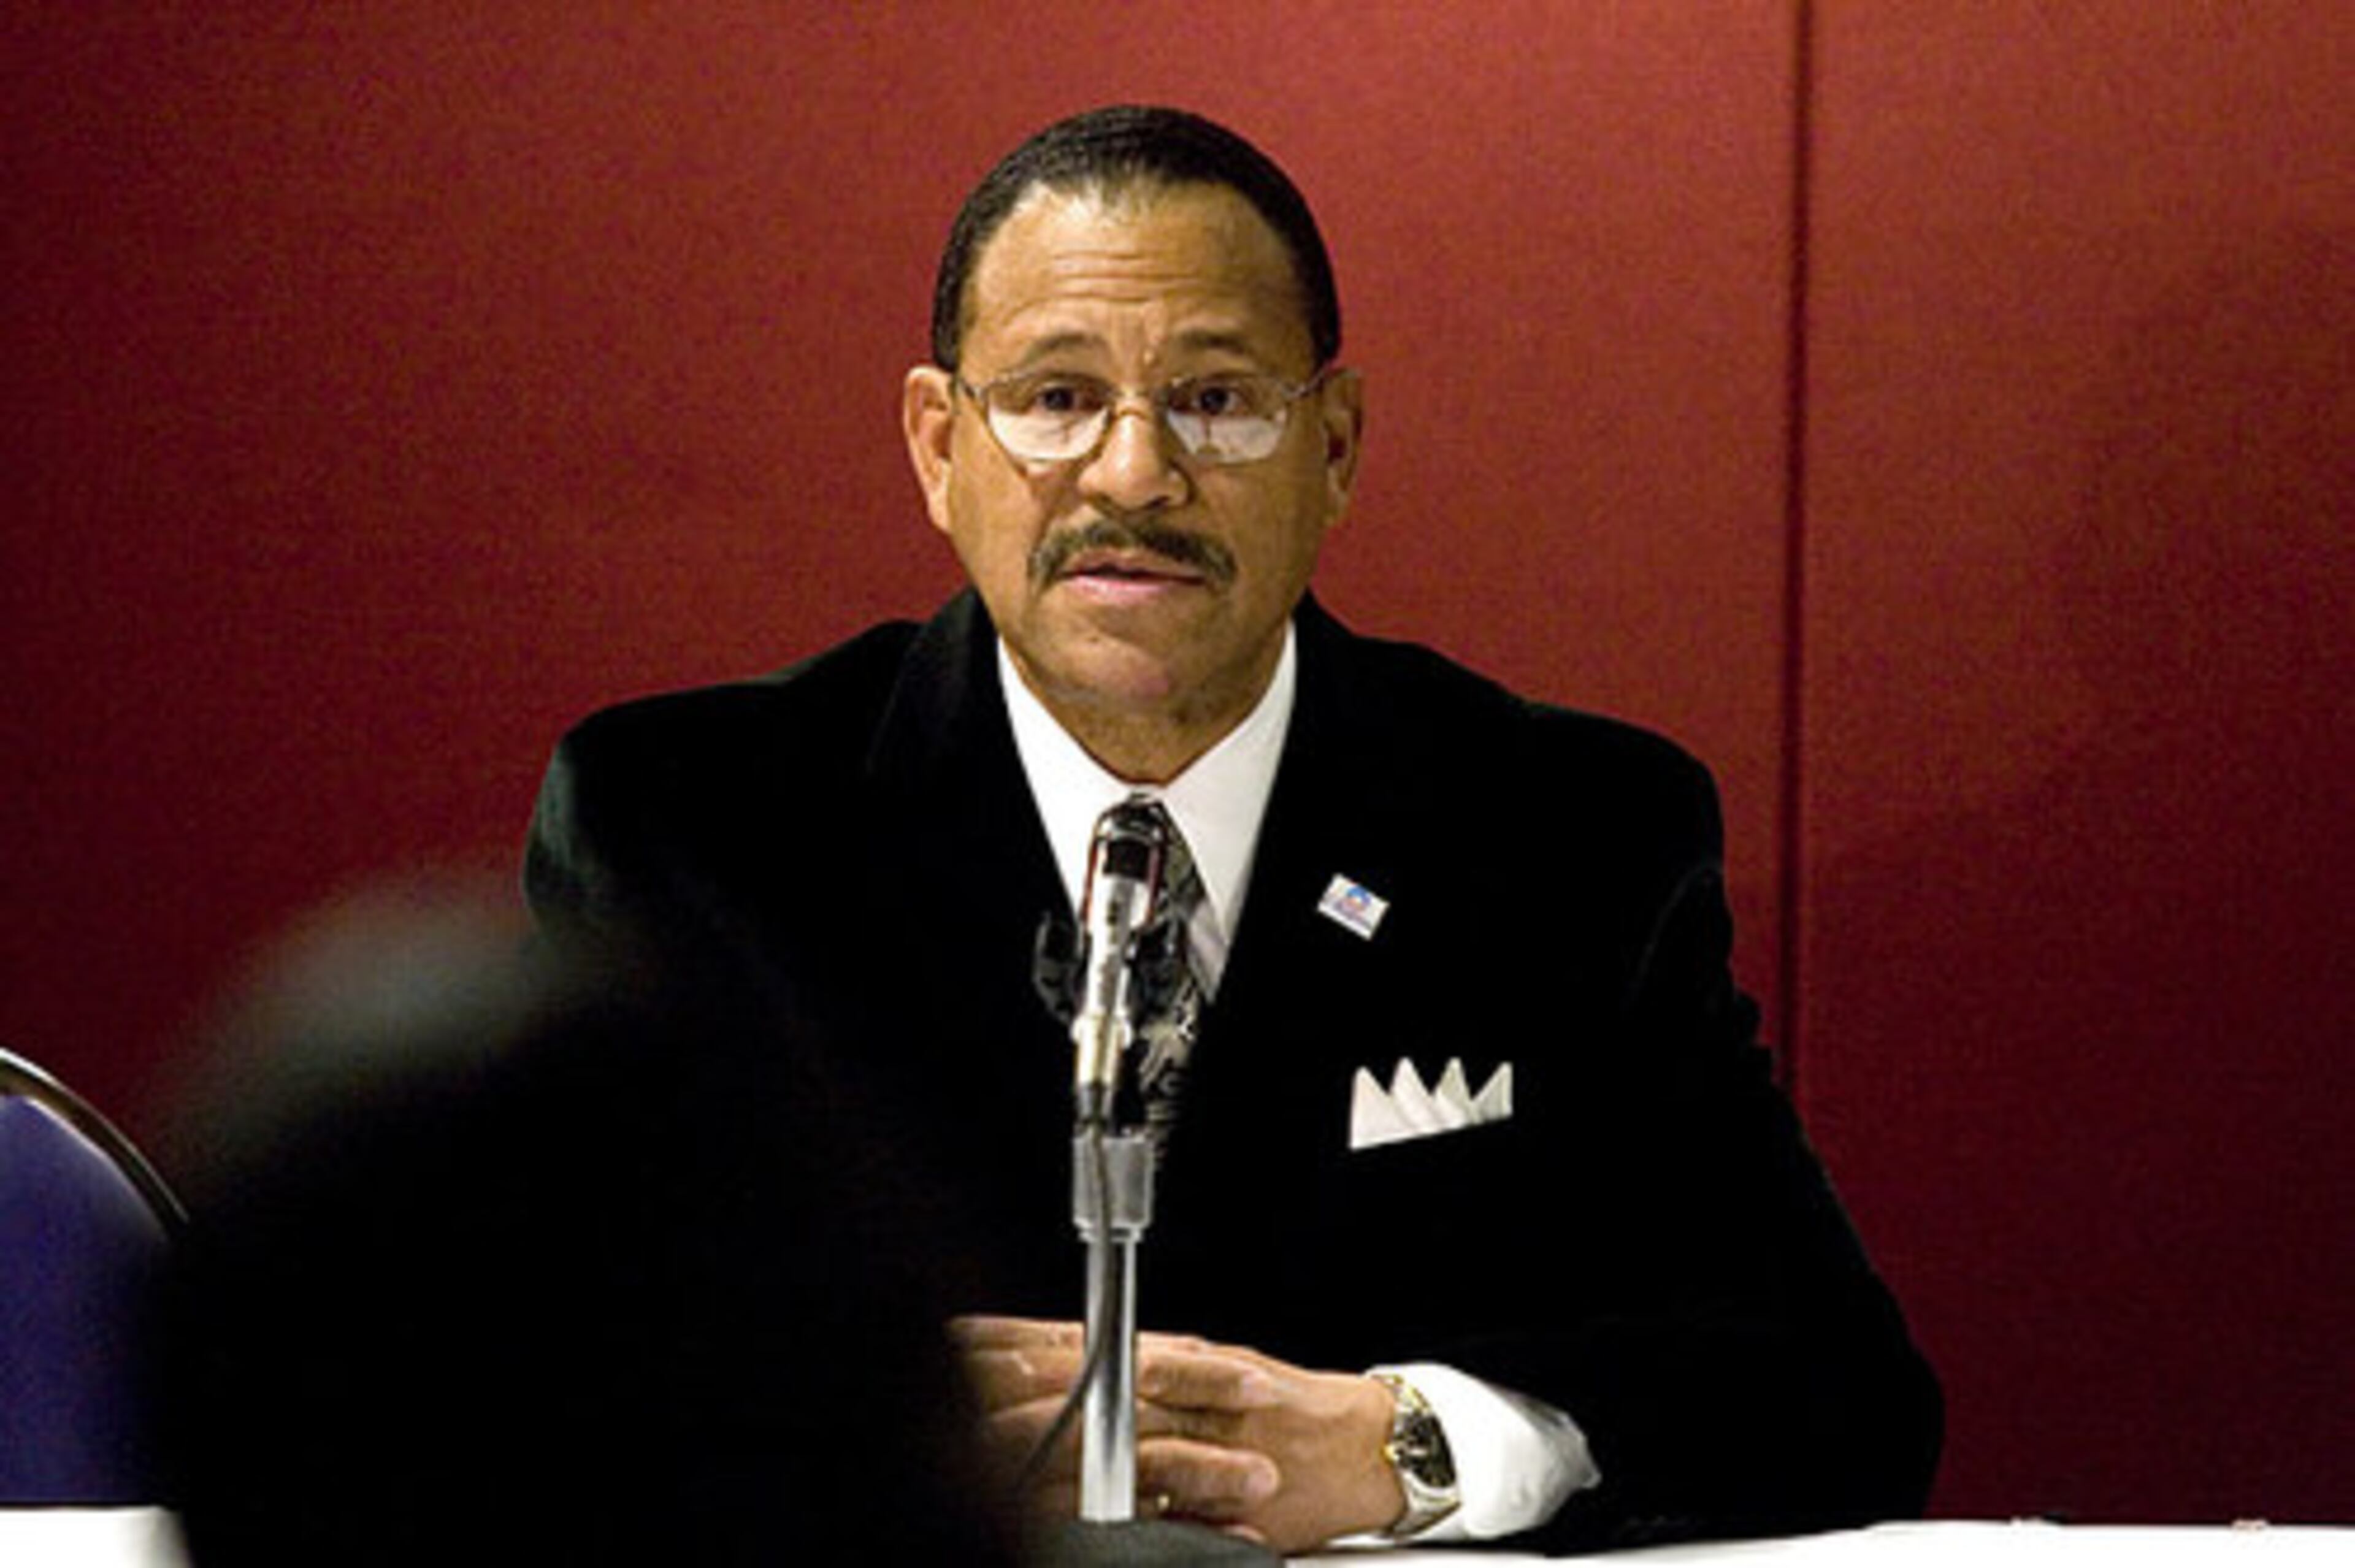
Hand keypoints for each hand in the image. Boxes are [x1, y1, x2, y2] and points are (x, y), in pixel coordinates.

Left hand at [953, 1315, 1404, 1554]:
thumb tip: (1057, 1359)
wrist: (1366, 1445)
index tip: (961, 1335)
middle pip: (1084, 1375)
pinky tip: (1083, 1480)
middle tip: (958, 1373)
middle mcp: (1180, 1384)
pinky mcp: (1225, 1480)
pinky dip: (1122, 1479)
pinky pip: (1167, 1479)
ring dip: (1055, 1421)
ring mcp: (1202, 1430)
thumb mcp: (1209, 1366)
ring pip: (1115, 1421)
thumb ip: (1139, 1367)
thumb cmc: (1284, 1407)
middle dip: (1018, 1377)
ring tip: (996, 1421)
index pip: (1076, 1339)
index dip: (1014, 1338)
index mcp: (1169, 1355)